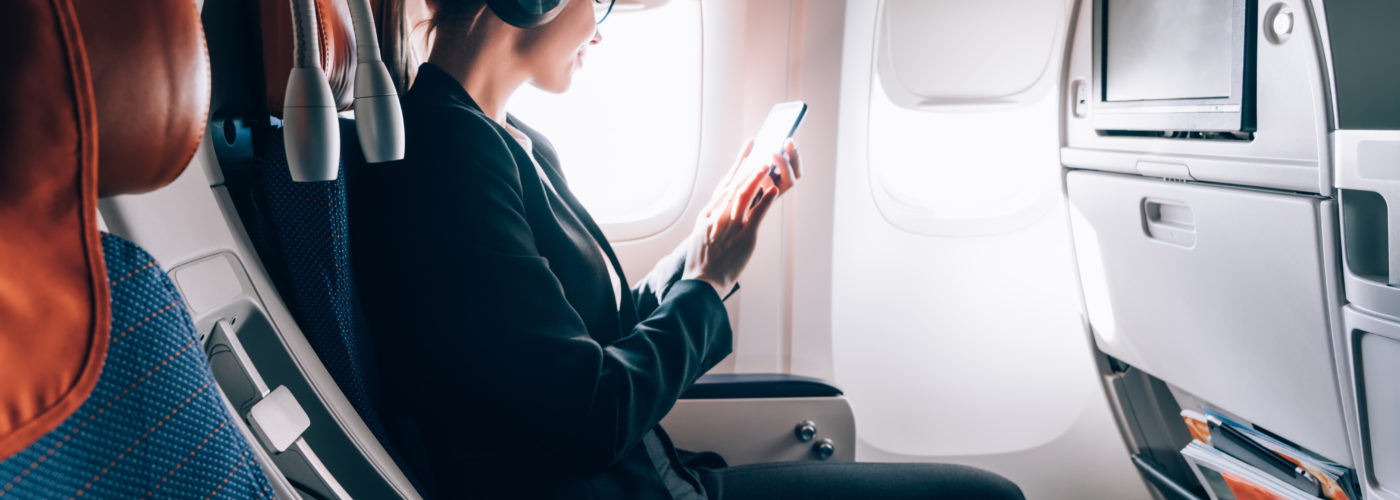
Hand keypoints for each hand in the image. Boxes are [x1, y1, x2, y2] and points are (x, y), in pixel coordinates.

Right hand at [682, 141, 790, 295]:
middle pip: (735, 185)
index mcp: (708, 213)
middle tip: (761, 154)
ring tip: (768, 165)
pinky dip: (765, 201)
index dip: (737, 166)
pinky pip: (757, 215)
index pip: (725, 184)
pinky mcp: (744, 238)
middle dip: (749, 167)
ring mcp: (731, 226)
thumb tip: (724, 205)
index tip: (747, 151)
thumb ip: (712, 218)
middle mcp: (718, 216)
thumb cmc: (701, 261)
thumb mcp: (700, 234)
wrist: (701, 282)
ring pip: (745, 195)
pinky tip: (773, 190)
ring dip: (757, 178)